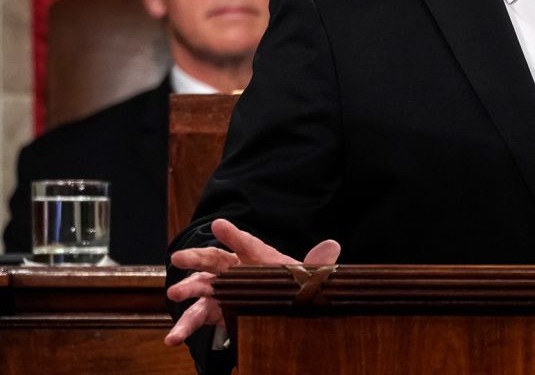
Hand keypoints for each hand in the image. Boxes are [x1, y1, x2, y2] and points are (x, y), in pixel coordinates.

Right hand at [164, 218, 340, 346]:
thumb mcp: (304, 275)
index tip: (220, 224)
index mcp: (255, 256)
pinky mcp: (215, 311)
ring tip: (174, 294)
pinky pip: (197, 318)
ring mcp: (221, 291)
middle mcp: (233, 270)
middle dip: (196, 258)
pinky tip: (173, 338)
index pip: (245, 243)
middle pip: (213, 260)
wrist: (280, 305)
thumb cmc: (288, 283)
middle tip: (179, 258)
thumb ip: (316, 263)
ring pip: (200, 288)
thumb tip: (333, 246)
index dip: (234, 235)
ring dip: (186, 290)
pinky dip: (184, 328)